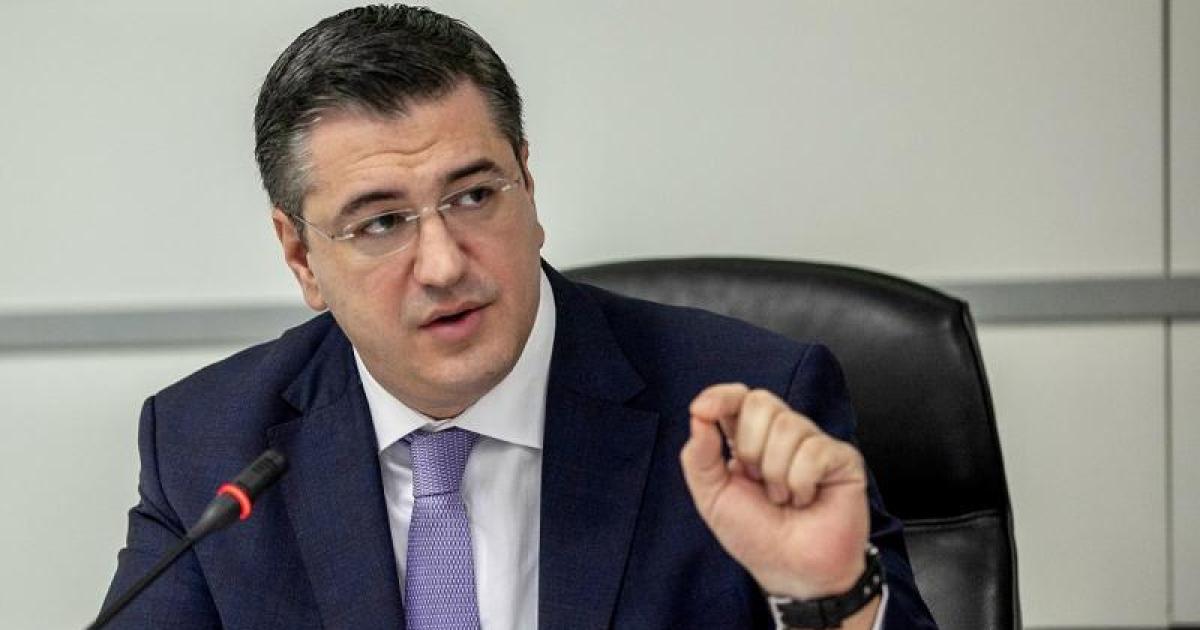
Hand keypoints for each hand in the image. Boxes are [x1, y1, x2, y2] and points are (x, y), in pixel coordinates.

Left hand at [680, 383, 869, 598]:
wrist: (792, 572)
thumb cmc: (756, 536)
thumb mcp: (712, 498)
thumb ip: (699, 457)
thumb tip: (698, 414)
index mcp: (748, 438)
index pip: (737, 398)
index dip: (721, 396)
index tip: (703, 410)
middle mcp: (781, 435)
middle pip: (761, 403)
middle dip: (750, 448)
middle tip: (759, 483)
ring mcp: (813, 443)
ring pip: (787, 426)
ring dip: (776, 474)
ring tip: (783, 498)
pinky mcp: (841, 458)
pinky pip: (813, 452)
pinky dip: (801, 483)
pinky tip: (806, 500)